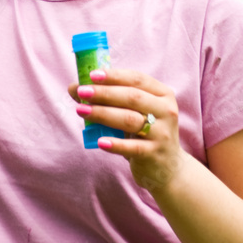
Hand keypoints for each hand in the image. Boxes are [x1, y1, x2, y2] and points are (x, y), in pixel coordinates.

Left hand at [67, 68, 186, 194]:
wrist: (168, 168)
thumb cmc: (144, 133)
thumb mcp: (133, 112)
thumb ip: (109, 98)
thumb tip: (74, 87)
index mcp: (162, 94)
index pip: (137, 79)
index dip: (114, 75)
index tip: (92, 74)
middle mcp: (166, 111)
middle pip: (132, 97)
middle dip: (104, 93)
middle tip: (82, 91)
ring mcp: (162, 133)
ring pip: (130, 119)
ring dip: (103, 114)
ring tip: (81, 110)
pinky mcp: (155, 154)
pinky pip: (132, 147)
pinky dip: (115, 144)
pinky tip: (100, 141)